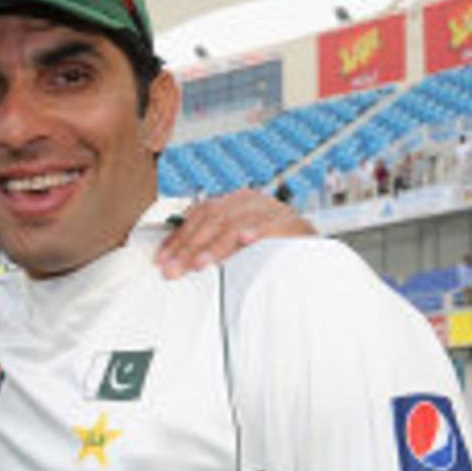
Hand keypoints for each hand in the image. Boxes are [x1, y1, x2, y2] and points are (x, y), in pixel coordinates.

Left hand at [155, 188, 315, 278]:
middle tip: (173, 269)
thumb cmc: (268, 245)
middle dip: (188, 248)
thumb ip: (210, 244)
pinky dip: (257, 230)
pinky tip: (246, 240)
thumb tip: (175, 261)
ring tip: (199, 263)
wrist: (310, 245)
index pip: (197, 216)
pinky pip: (271, 224)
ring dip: (215, 246)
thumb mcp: (235, 241)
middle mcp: (248, 201)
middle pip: (211, 221)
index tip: (161, 259)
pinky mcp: (289, 222)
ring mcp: (268, 210)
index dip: (178, 238)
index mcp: (232, 202)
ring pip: (235, 224)